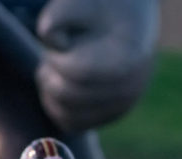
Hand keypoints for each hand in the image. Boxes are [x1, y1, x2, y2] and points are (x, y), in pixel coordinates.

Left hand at [36, 0, 158, 130]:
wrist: (130, 20)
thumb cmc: (100, 7)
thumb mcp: (77, 2)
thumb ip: (56, 17)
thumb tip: (51, 41)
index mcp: (128, 59)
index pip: (76, 72)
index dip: (56, 56)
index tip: (59, 41)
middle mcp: (130, 89)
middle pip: (69, 95)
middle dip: (51, 72)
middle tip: (51, 55)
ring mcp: (122, 107)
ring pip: (67, 113)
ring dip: (50, 91)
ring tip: (54, 68)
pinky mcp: (110, 117)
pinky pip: (72, 123)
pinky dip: (57, 106)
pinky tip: (59, 82)